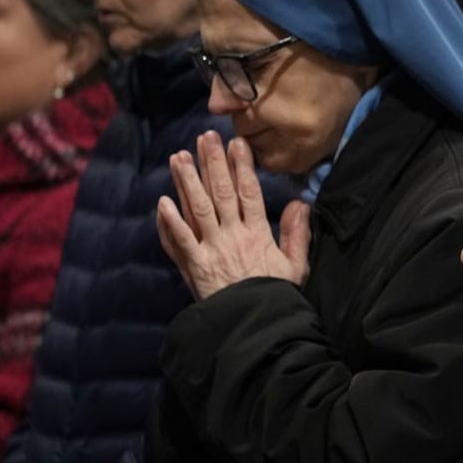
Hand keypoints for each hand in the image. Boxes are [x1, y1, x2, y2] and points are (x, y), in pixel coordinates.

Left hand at [155, 132, 309, 300]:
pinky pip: (180, 241)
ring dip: (187, 181)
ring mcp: (212, 249)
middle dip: (213, 163)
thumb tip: (300, 203)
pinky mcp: (194, 266)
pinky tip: (162, 202)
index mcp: (258, 234)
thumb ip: (297, 233)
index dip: (242, 166)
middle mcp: (234, 235)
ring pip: (198, 208)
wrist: (254, 325)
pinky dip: (170, 222)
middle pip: (221, 192)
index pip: (249, 192)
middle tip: (205, 138)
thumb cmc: (276, 296)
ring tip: (179, 157)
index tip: (236, 143)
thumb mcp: (296, 265)